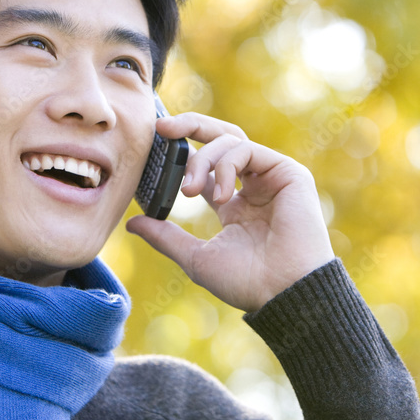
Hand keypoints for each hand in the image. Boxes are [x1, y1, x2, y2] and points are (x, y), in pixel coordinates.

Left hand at [125, 112, 334, 311]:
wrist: (284, 293)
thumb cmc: (246, 282)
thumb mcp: (196, 257)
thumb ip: (165, 237)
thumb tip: (131, 223)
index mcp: (234, 204)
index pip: (206, 166)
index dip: (180, 153)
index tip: (154, 145)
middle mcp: (253, 185)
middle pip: (220, 138)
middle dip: (190, 126)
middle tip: (161, 127)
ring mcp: (271, 176)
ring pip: (230, 140)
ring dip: (203, 160)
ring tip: (189, 190)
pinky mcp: (288, 172)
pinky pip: (248, 150)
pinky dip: (226, 165)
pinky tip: (222, 195)